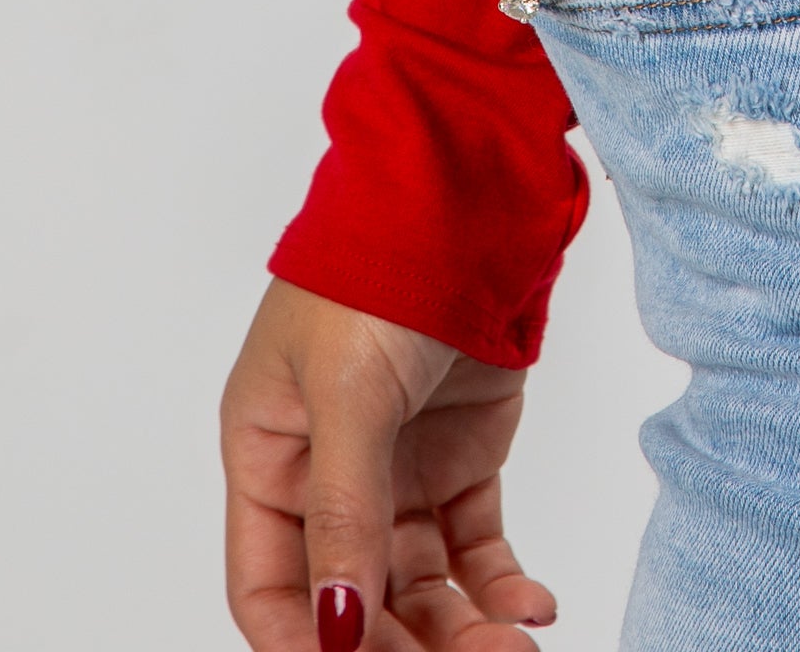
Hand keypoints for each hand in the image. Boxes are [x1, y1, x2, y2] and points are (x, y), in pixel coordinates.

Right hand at [221, 281, 550, 647]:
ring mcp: (396, 473)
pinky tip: (531, 608)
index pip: (270, 586)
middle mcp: (325, 477)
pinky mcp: (461, 462)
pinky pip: (474, 549)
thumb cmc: (376, 268)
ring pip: (418, 587)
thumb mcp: (347, 389)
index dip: (304, 640)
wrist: (467, 193)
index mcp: (268, 456)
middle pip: (353, 600)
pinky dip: (501, 586)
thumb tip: (336, 623)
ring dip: (462, 629)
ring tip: (511, 650)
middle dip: (402, 645)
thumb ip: (344, 508)